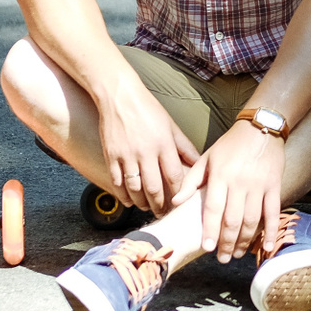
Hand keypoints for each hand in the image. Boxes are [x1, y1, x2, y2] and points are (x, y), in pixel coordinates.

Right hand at [96, 78, 200, 213]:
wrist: (119, 95)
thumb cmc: (148, 108)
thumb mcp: (171, 125)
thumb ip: (184, 147)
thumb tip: (198, 163)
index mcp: (163, 144)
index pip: (174, 177)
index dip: (177, 194)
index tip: (178, 204)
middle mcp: (145, 152)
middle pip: (154, 188)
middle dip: (159, 205)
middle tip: (162, 214)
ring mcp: (126, 155)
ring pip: (135, 188)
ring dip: (141, 203)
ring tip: (147, 208)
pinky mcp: (111, 156)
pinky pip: (116, 182)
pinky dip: (123, 195)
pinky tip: (129, 201)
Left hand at [196, 120, 286, 261]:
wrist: (261, 126)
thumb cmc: (230, 144)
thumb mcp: (207, 158)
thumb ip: (191, 181)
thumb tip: (175, 202)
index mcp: (220, 176)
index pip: (213, 209)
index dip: (210, 230)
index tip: (207, 248)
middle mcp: (239, 182)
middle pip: (232, 219)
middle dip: (227, 243)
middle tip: (223, 259)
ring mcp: (258, 185)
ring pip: (251, 220)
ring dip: (244, 241)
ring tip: (237, 254)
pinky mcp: (274, 186)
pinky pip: (273, 212)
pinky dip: (271, 231)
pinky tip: (267, 247)